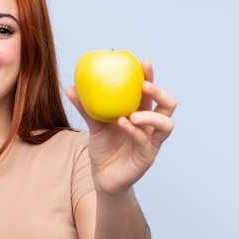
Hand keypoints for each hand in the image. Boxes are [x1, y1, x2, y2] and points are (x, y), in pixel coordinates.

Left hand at [66, 59, 176, 196]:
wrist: (102, 177)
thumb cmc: (103, 148)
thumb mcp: (93, 124)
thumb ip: (85, 107)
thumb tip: (70, 87)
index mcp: (142, 112)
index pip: (151, 92)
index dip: (150, 76)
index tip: (143, 62)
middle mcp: (151, 126)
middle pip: (168, 105)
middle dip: (160, 92)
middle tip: (145, 86)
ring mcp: (152, 142)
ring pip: (165, 125)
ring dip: (151, 116)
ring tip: (133, 113)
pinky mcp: (147, 157)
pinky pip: (145, 142)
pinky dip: (134, 131)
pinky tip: (122, 123)